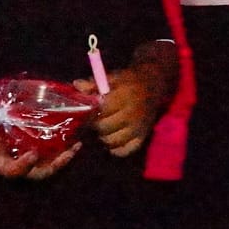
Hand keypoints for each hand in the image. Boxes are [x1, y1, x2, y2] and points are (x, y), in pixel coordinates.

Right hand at [0, 115, 78, 179]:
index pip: (12, 171)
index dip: (23, 166)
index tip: (33, 154)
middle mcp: (15, 164)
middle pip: (37, 174)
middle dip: (55, 166)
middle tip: (70, 151)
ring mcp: (24, 159)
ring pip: (47, 165)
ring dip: (63, 157)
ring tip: (77, 144)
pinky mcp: (31, 150)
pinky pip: (49, 154)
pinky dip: (61, 148)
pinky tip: (73, 136)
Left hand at [75, 42, 177, 156]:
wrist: (152, 85)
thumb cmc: (128, 81)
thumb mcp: (112, 77)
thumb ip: (93, 84)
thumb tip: (77, 85)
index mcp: (124, 96)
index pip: (100, 112)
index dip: (89, 114)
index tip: (85, 114)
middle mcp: (132, 114)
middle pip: (104, 128)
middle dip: (95, 126)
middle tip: (93, 122)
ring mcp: (138, 127)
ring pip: (113, 141)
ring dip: (103, 138)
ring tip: (102, 130)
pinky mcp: (143, 137)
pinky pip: (125, 151)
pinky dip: (116, 149)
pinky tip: (113, 139)